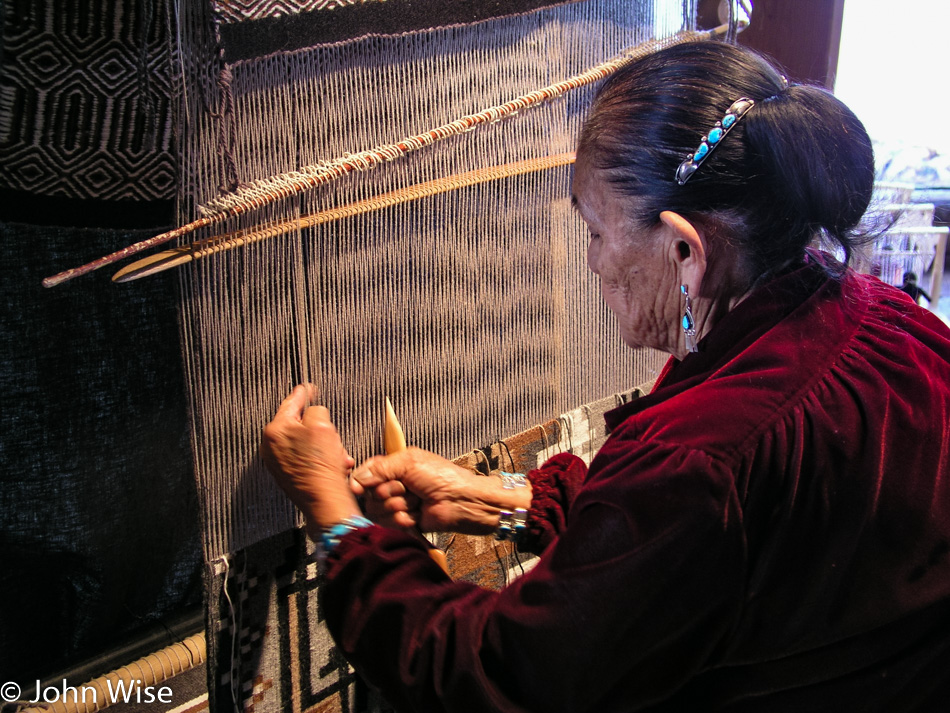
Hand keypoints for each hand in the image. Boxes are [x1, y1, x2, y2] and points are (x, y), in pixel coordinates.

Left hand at [260, 384, 360, 531]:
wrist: (323, 499)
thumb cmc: (321, 465)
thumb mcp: (323, 425)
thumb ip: (315, 409)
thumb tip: (313, 411)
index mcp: (275, 430)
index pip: (290, 403)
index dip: (302, 394)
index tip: (306, 388)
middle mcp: (271, 447)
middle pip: (298, 425)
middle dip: (319, 429)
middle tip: (331, 436)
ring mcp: (277, 463)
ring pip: (304, 443)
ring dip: (322, 446)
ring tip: (335, 454)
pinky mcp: (287, 475)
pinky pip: (304, 458)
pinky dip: (318, 458)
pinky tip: (332, 463)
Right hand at [350, 448, 530, 535]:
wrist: (463, 502)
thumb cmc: (442, 477)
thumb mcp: (410, 462)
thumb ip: (380, 468)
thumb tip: (355, 479)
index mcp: (395, 467)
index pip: (366, 473)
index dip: (361, 481)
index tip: (359, 487)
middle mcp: (394, 486)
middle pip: (370, 494)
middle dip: (389, 492)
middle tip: (409, 489)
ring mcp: (399, 506)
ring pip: (379, 511)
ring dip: (399, 506)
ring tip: (417, 502)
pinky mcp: (404, 524)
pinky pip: (390, 524)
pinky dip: (404, 520)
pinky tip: (418, 516)